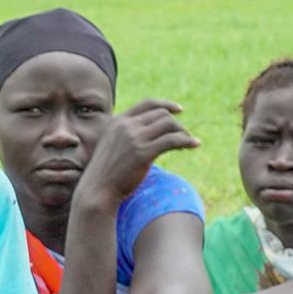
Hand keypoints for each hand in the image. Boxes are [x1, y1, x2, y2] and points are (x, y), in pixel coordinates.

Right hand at [83, 99, 200, 205]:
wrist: (97, 190)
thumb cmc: (105, 172)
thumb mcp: (111, 145)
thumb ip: (125, 134)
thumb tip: (147, 132)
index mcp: (117, 121)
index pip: (147, 104)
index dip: (166, 105)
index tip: (179, 110)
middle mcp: (126, 126)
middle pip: (161, 114)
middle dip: (176, 124)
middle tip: (184, 136)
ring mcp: (134, 139)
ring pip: (169, 124)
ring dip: (182, 132)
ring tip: (188, 142)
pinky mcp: (143, 153)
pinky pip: (172, 140)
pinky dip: (187, 141)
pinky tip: (195, 145)